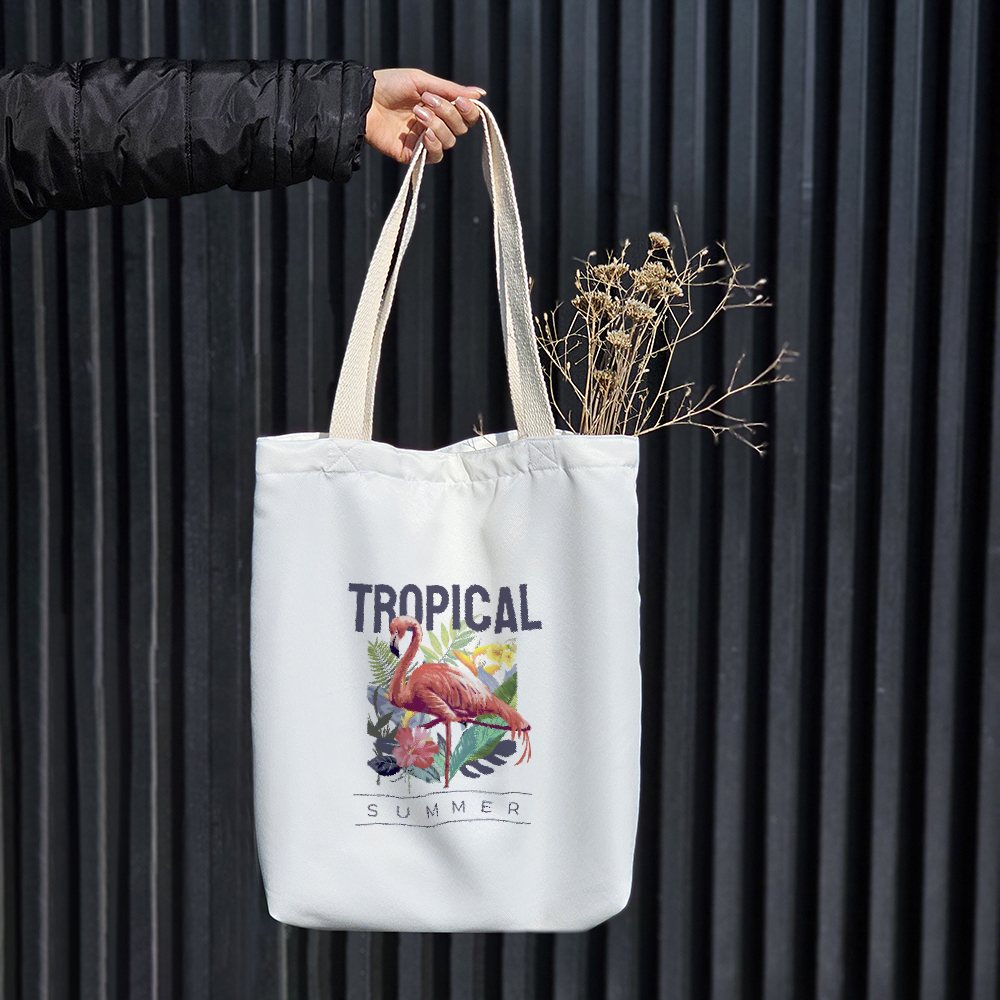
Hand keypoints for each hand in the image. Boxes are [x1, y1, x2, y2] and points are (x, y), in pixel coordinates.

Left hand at [366, 68, 483, 164]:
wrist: (364, 100)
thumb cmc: (390, 85)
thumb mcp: (422, 81)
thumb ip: (451, 90)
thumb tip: (481, 94)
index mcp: (440, 106)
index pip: (466, 115)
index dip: (469, 110)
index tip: (460, 101)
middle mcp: (435, 124)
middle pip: (460, 128)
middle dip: (448, 113)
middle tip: (428, 101)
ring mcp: (424, 140)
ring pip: (449, 141)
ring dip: (437, 125)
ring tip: (417, 112)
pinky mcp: (413, 154)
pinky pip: (435, 156)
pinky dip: (434, 145)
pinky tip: (424, 134)